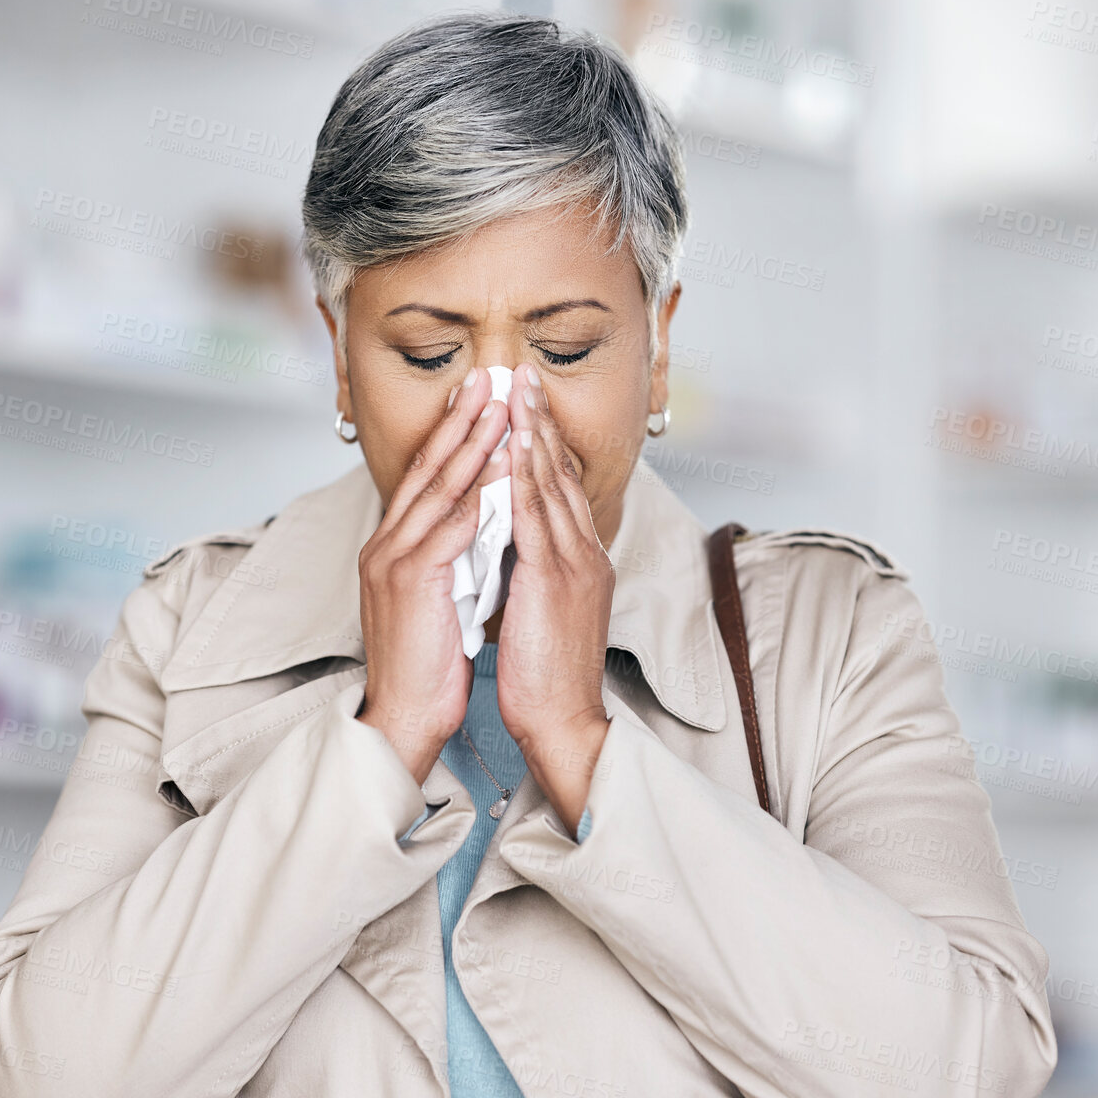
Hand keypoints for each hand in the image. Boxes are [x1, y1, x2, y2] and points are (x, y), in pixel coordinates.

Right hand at [356, 368, 510, 784]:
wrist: (405, 717)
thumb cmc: (429, 665)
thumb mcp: (439, 598)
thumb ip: (452, 557)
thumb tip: (484, 526)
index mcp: (392, 547)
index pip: (426, 479)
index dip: (452, 436)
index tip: (479, 400)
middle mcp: (386, 544)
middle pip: (428, 469)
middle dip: (461, 421)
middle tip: (489, 379)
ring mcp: (395, 560)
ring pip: (440, 488)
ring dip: (473, 444)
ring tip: (501, 406)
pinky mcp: (411, 580)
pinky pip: (451, 526)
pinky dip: (479, 493)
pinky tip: (502, 467)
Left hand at [495, 362, 613, 831]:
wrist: (564, 721)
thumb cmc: (547, 676)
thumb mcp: (543, 612)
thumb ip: (534, 571)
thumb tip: (511, 543)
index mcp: (582, 561)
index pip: (560, 488)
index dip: (542, 442)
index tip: (524, 404)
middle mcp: (586, 553)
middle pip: (561, 472)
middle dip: (540, 421)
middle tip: (521, 375)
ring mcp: (576, 563)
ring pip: (552, 483)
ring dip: (533, 432)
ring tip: (516, 390)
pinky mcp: (558, 579)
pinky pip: (539, 514)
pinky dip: (526, 474)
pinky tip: (512, 444)